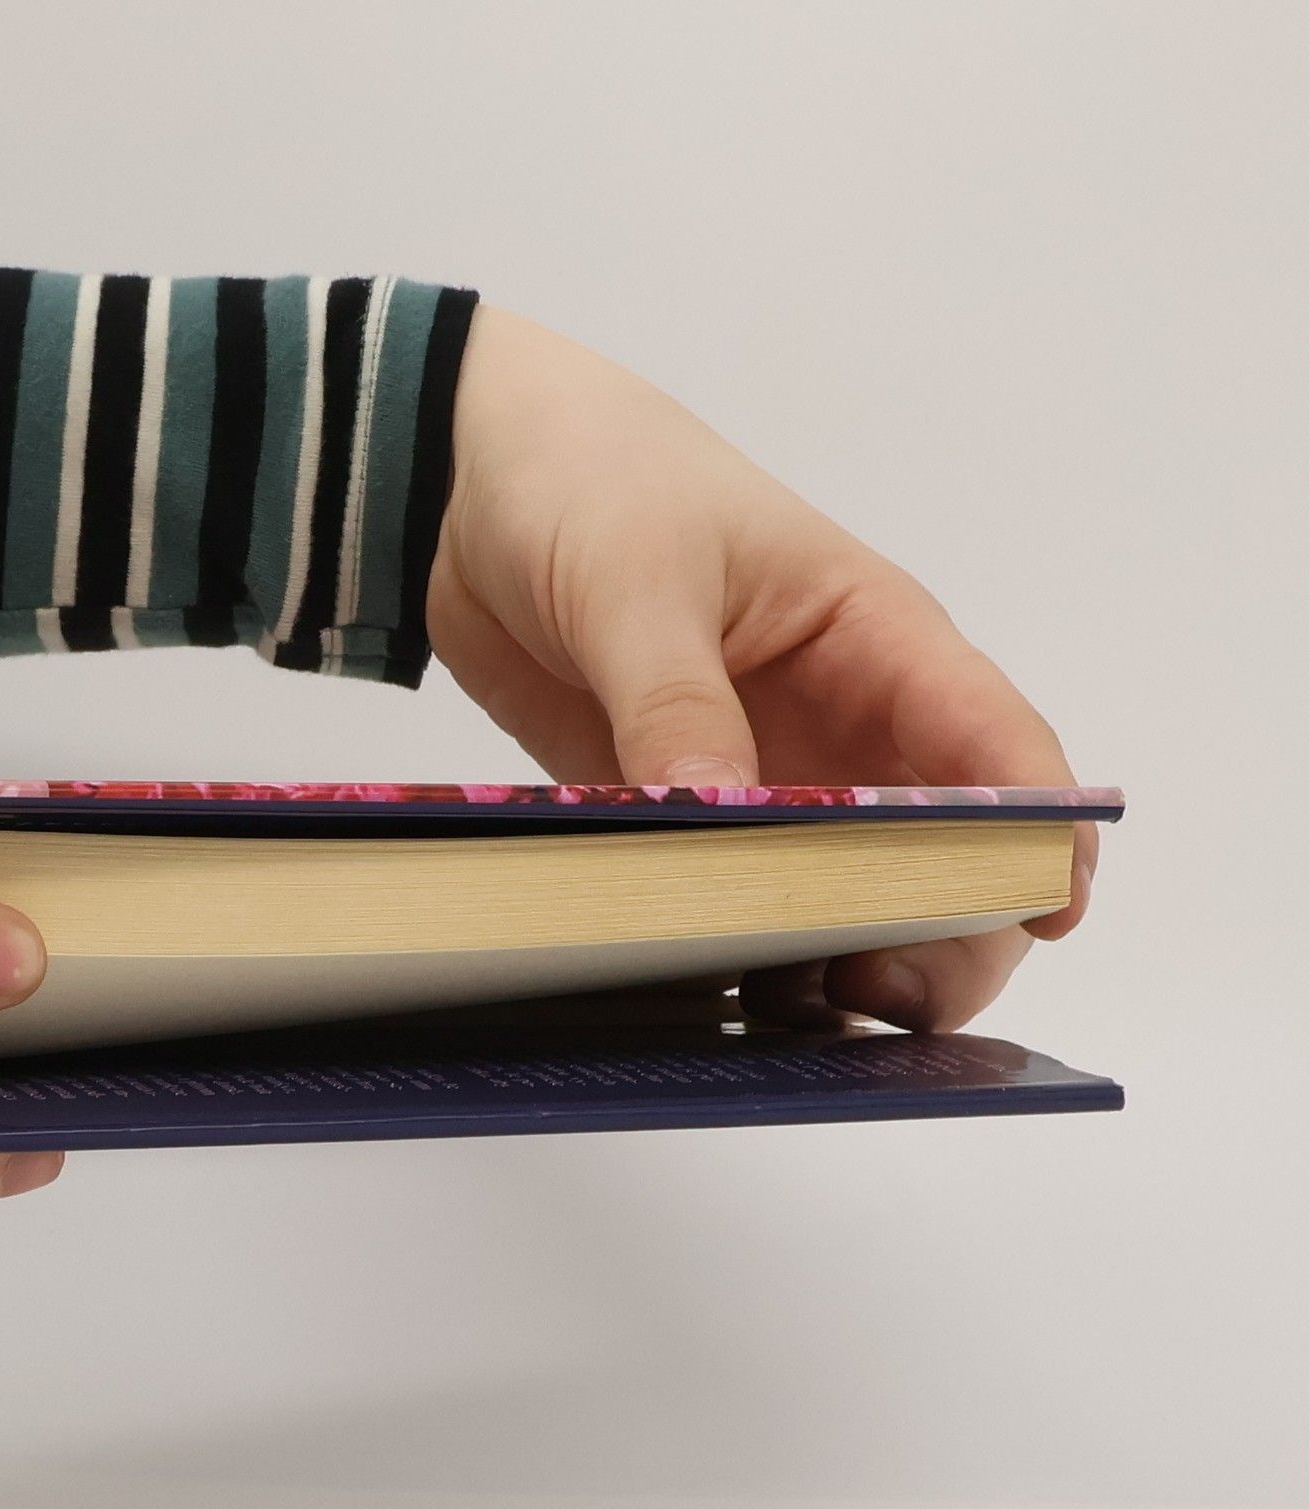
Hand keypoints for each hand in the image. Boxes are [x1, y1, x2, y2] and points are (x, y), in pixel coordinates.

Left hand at [432, 306, 1094, 1031]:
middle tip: (868, 997)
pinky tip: (713, 1001)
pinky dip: (738, 961)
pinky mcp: (687, 825)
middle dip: (939, 937)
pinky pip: (736, 911)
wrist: (475, 484)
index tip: (1045, 916)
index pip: (998, 748)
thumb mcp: (637, 579)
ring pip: (850, 905)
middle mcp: (844, 729)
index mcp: (877, 641)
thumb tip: (715, 814)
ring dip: (839, 967)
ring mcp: (770, 786)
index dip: (1039, 836)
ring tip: (790, 1018)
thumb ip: (674, 698)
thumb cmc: (591, 480)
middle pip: (946, 859)